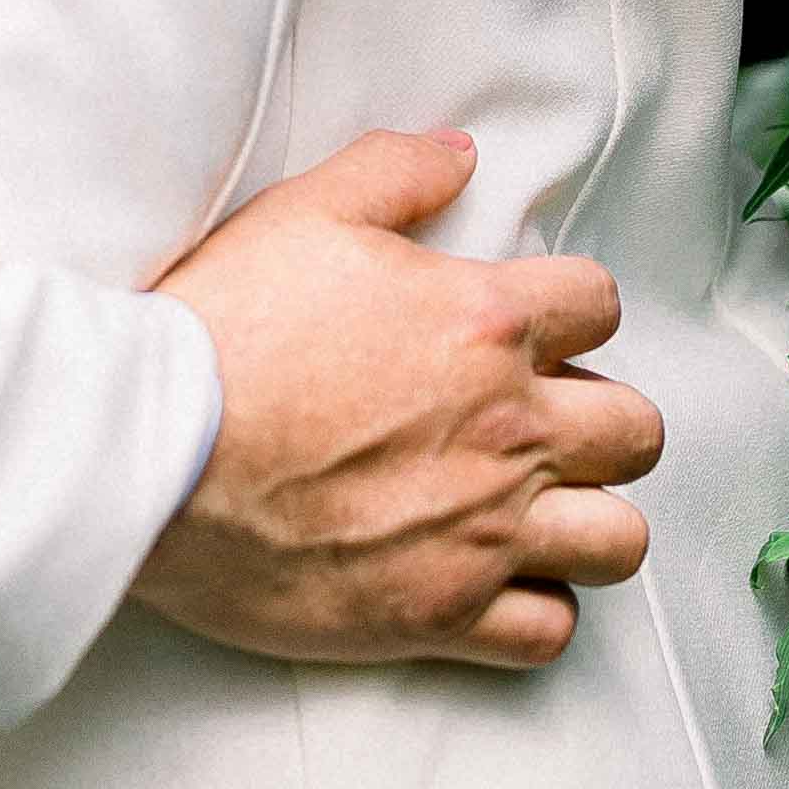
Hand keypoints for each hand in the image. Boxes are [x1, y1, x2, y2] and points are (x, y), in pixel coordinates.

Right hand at [122, 128, 665, 672]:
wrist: (152, 451)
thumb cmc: (223, 331)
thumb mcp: (303, 213)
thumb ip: (394, 172)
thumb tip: (458, 155)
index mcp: (484, 322)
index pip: (599, 306)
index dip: (574, 309)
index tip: (538, 326)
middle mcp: (506, 428)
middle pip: (635, 430)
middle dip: (602, 418)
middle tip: (543, 418)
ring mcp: (483, 530)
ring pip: (617, 540)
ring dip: (589, 519)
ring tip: (539, 507)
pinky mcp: (442, 612)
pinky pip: (548, 633)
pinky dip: (535, 611)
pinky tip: (495, 580)